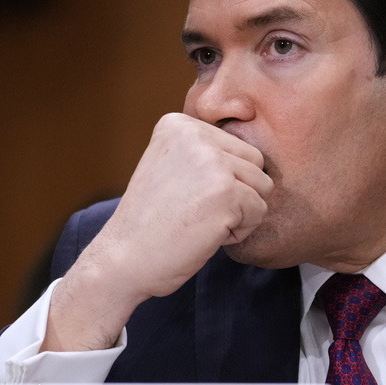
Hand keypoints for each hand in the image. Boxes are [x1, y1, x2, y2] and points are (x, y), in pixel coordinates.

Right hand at [43, 113, 272, 351]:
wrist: (123, 260)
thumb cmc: (152, 222)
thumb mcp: (172, 167)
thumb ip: (205, 151)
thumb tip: (257, 154)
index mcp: (179, 124)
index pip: (237, 148)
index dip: (221, 181)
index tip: (182, 195)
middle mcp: (196, 135)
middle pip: (256, 164)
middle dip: (237, 194)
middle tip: (194, 211)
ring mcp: (212, 163)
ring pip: (262, 188)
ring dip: (239, 213)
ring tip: (199, 221)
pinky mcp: (226, 194)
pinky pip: (259, 212)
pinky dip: (238, 232)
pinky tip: (204, 235)